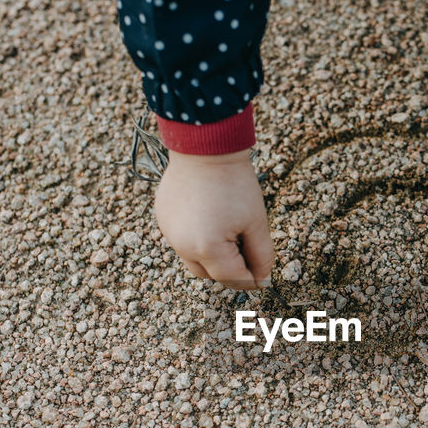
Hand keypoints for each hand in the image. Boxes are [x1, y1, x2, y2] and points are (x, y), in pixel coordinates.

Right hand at [154, 149, 273, 288]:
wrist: (205, 147)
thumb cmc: (234, 183)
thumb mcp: (256, 222)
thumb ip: (261, 256)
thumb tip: (262, 280)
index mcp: (208, 248)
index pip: (233, 279)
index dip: (252, 280)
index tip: (264, 276)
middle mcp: (183, 246)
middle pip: (212, 275)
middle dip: (232, 270)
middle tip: (248, 250)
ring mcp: (169, 233)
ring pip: (194, 260)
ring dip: (213, 257)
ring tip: (229, 231)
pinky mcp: (163, 219)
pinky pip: (182, 241)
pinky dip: (197, 239)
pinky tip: (211, 218)